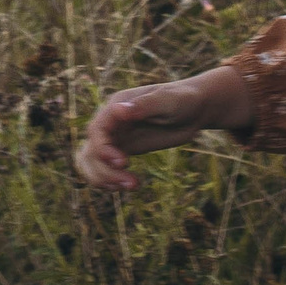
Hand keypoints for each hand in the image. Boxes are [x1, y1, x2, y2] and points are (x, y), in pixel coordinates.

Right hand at [75, 66, 253, 189]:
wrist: (194, 108)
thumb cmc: (182, 99)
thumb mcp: (167, 100)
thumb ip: (144, 105)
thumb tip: (119, 110)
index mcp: (116, 107)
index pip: (96, 131)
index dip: (103, 149)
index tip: (123, 162)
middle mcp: (111, 124)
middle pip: (91, 152)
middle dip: (106, 171)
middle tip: (132, 182)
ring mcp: (116, 138)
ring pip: (93, 163)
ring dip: (105, 179)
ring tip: (132, 185)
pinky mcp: (124, 150)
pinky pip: (106, 168)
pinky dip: (110, 180)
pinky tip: (129, 185)